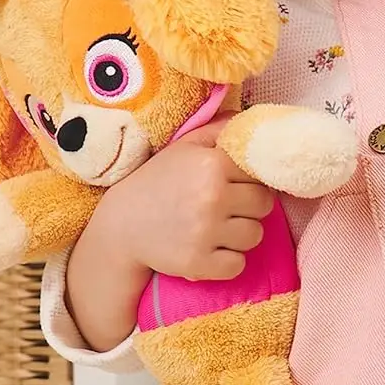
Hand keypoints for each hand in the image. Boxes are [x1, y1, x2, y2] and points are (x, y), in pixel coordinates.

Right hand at [90, 118, 275, 282]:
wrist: (120, 226)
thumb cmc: (156, 183)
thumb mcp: (183, 147)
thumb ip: (217, 130)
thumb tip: (249, 119)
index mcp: (212, 164)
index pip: (259, 172)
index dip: (248, 179)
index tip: (233, 185)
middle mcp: (212, 196)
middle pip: (264, 205)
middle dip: (249, 207)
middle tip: (225, 208)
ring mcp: (206, 232)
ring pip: (255, 235)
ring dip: (240, 234)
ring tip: (216, 228)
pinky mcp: (199, 263)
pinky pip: (238, 265)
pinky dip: (227, 261)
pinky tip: (210, 250)